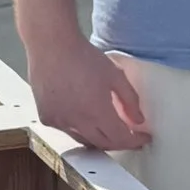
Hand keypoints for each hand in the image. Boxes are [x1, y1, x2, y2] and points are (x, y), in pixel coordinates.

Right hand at [27, 31, 152, 151]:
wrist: (52, 45)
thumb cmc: (83, 56)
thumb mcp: (115, 75)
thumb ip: (130, 100)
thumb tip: (137, 120)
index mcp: (97, 112)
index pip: (121, 139)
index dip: (135, 141)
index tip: (142, 138)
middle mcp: (77, 122)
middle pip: (104, 144)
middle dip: (120, 142)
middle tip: (130, 136)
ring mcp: (60, 122)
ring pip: (85, 140)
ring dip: (99, 138)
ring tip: (108, 129)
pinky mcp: (47, 117)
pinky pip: (67, 131)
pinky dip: (79, 129)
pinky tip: (84, 117)